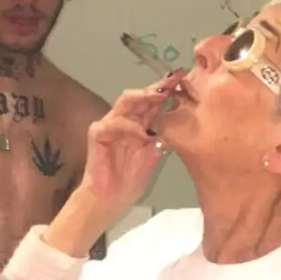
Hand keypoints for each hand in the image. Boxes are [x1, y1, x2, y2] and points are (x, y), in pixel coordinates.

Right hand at [79, 78, 179, 211]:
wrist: (110, 199)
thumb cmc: (129, 181)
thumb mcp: (152, 157)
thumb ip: (161, 140)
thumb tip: (179, 124)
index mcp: (137, 125)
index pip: (152, 103)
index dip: (166, 92)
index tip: (183, 82)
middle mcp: (123, 121)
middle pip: (139, 96)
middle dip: (157, 87)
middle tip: (173, 80)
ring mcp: (109, 125)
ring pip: (126, 101)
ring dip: (144, 97)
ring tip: (161, 96)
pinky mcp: (97, 133)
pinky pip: (114, 122)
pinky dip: (130, 126)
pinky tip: (143, 134)